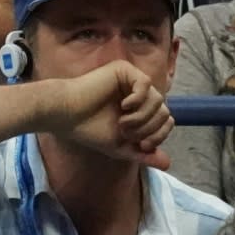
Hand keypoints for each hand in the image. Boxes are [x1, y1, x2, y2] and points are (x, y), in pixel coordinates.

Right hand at [44, 60, 173, 168]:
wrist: (67, 116)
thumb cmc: (90, 130)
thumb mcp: (122, 146)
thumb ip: (144, 153)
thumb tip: (168, 164)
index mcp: (141, 109)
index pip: (165, 121)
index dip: (159, 136)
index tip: (142, 145)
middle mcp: (139, 94)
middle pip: (164, 112)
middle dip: (148, 128)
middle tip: (126, 132)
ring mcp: (132, 80)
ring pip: (157, 100)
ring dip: (141, 117)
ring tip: (122, 123)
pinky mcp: (124, 70)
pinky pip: (146, 84)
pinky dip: (138, 99)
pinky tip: (124, 106)